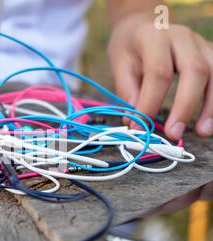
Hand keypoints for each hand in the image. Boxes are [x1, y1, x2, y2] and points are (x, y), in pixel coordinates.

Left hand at [108, 13, 212, 139]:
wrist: (144, 24)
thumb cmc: (130, 46)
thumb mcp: (119, 63)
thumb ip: (128, 91)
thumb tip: (135, 122)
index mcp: (154, 37)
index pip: (158, 72)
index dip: (151, 102)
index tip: (141, 126)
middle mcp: (182, 37)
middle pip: (194, 71)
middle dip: (185, 106)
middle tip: (173, 133)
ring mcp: (201, 44)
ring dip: (211, 106)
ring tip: (202, 131)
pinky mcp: (210, 53)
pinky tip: (211, 118)